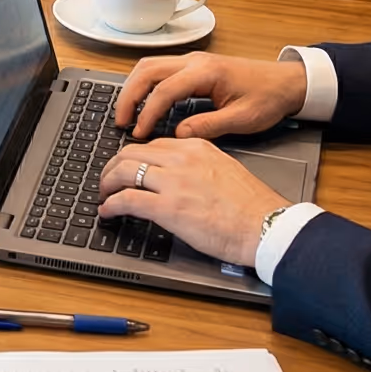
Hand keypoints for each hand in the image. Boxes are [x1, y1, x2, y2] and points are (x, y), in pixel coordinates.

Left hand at [97, 137, 291, 266]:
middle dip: (112, 167)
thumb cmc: (252, 207)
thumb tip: (179, 178)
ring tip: (104, 195)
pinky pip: (127, 200)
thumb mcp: (225, 170)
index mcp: (197, 148)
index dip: (133, 157)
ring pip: (123, 171)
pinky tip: (108, 212)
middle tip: (107, 180)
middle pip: (131, 153)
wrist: (266, 226)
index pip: (153, 145)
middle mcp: (182, 159)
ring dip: (106, 184)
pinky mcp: (168, 208)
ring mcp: (174, 182)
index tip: (127, 168)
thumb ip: (199, 167)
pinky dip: (111, 205)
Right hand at [112, 52, 306, 140]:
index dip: (148, 113)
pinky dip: (145, 85)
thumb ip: (209, 126)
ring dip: (134, 88)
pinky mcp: (193, 67)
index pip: (164, 90)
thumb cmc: (268, 98)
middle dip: (129, 95)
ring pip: (149, 66)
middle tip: (120, 121)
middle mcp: (195, 61)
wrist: (287, 82)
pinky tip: (143, 104)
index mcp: (206, 72)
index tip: (139, 133)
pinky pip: (159, 70)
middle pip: (147, 70)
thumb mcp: (243, 119)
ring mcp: (193, 61)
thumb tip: (178, 135)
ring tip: (126, 113)